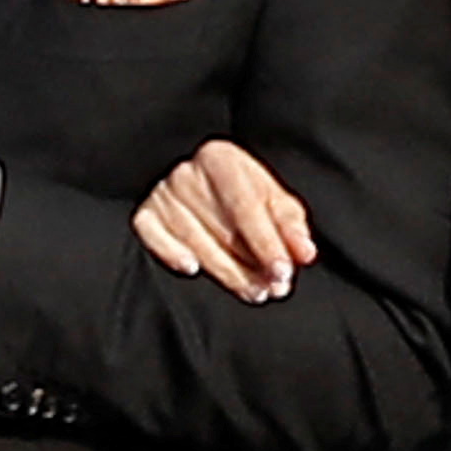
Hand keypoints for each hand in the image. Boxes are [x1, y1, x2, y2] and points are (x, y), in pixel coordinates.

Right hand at [132, 138, 318, 301]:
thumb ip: (291, 227)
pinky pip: (154, 239)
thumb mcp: (272, 202)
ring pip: (195, 242)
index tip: (282, 272)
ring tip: (253, 291)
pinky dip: (172, 254)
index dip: (266, 242)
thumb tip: (304, 254)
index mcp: (222, 158)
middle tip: (272, 289)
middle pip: (222, 229)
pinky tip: (192, 268)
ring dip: (226, 273)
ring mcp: (163, 193)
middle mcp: (188, 172)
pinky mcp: (146, 214)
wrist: (202, 185)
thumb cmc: (243, 194)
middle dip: (250, 266)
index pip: (246, 206)